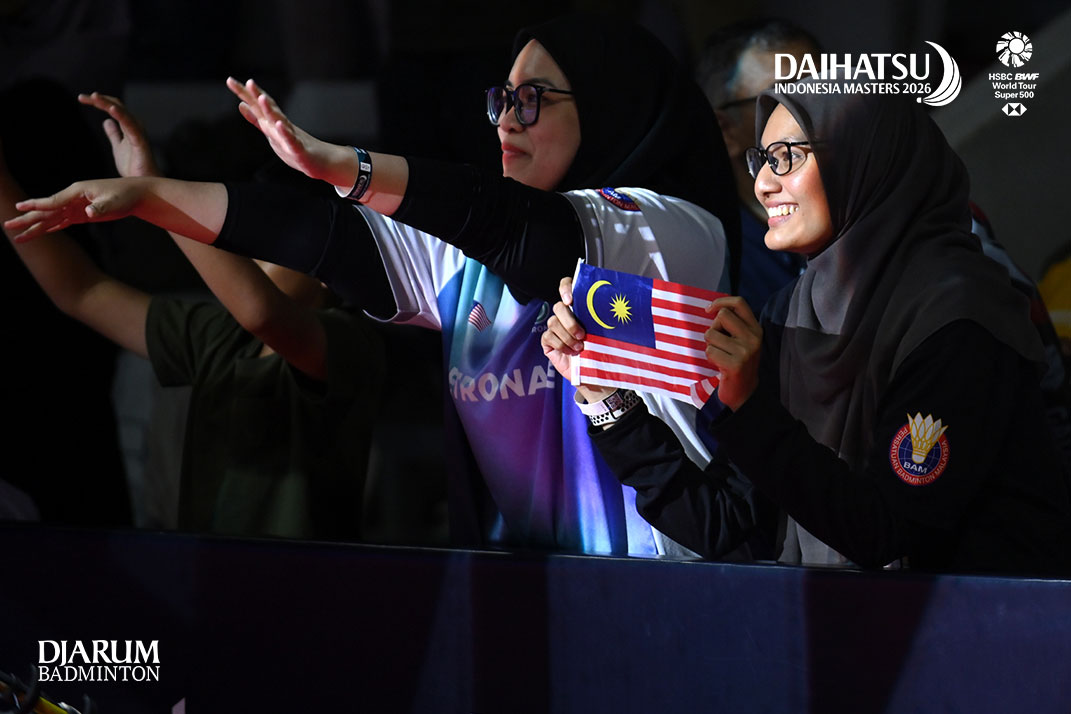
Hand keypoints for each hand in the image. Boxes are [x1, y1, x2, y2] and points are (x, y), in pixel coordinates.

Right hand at [3, 178, 145, 242]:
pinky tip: (41, 233)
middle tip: (8, 225)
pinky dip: (52, 227)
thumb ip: (100, 207)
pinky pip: (63, 222)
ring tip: (18, 235)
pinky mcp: (83, 214)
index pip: (53, 201)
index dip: (38, 206)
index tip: (20, 208)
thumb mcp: (114, 201)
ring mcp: (77, 206)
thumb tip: (88, 213)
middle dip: (27, 219)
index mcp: (77, 191)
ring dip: (36, 227)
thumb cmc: (126, 195)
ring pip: (51, 218)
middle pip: (46, 210)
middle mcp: (73, 198)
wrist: (138, 194)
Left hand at [78, 92, 158, 177]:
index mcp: (128, 126)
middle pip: (117, 106)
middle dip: (100, 100)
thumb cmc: (134, 167)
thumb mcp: (118, 148)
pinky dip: (121, 115)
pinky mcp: (140, 141)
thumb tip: (106, 122)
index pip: (113, 107)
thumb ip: (114, 134)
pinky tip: (111, 109)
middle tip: (83, 97)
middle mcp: (134, 125)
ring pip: (122, 112)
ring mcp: (138, 132)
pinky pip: (130, 125)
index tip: (81, 99)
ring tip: (94, 97)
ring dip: (108, 103)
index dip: (99, 102)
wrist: (143, 183)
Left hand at [226, 77, 351, 185]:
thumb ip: (255, 119)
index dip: (244, 93)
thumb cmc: (294, 147)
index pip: (257, 104)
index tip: (230, 80)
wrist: (322, 162)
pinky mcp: (299, 150)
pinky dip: (285, 132)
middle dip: (258, 96)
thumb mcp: (270, 132)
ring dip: (271, 110)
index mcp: (273, 122)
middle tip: (249, 82)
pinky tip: (279, 124)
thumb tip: (240, 104)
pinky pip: (291, 140)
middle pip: (268, 109)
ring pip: (280, 121)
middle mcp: (282, 125)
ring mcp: (291, 136)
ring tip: (262, 98)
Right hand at [540, 276, 615, 402]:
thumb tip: (618, 308)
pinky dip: (561, 345)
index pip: (567, 285)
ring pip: (553, 322)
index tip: (571, 300)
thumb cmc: (604, 352)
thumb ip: (604, 318)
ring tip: (580, 348)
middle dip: (570, 321)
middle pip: (558, 307)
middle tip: (582, 335)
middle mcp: (566, 315)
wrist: (597, 376)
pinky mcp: (548, 341)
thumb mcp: (607, 332)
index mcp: (580, 307)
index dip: (565, 288)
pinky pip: (548, 336)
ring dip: (567, 336)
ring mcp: (555, 328)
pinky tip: (571, 352)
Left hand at [703, 296, 761, 409]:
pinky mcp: (735, 364)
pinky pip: (710, 351)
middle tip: (718, 342)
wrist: (744, 392)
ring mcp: (745, 351)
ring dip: (710, 345)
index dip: (721, 302)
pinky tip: (719, 365)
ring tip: (720, 355)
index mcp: (756, 329)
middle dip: (713, 327)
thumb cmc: (737, 362)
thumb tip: (713, 308)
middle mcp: (753, 338)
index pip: (739, 303)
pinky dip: (710, 357)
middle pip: (722, 316)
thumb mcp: (743, 340)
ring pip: (711, 334)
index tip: (709, 310)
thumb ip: (734, 325)